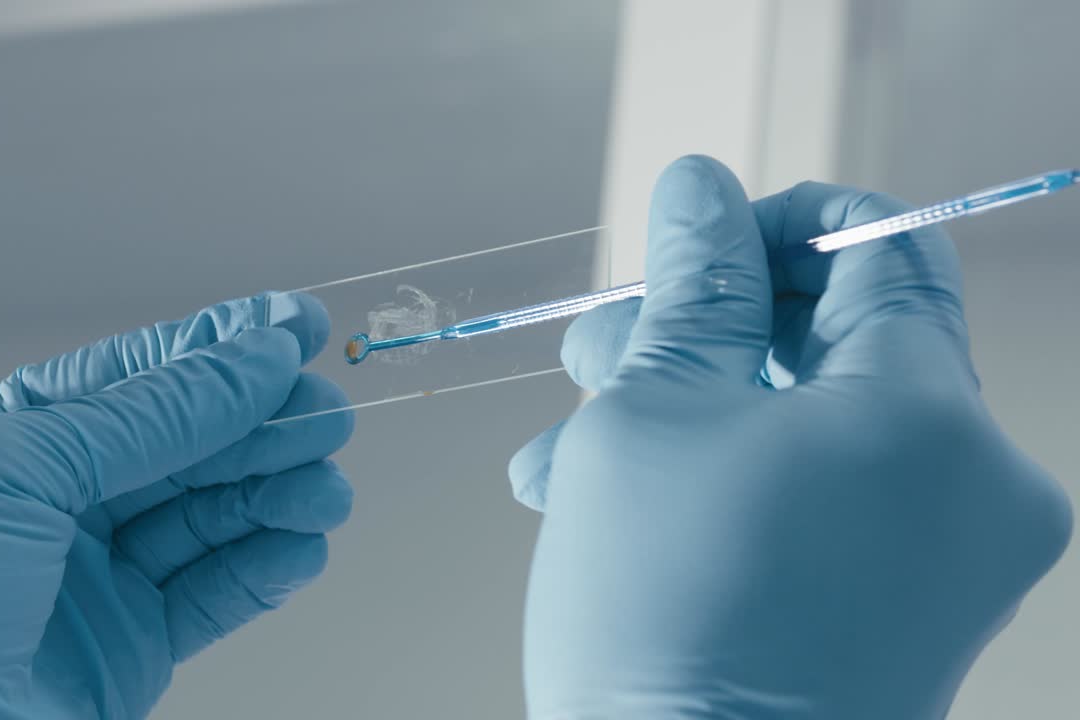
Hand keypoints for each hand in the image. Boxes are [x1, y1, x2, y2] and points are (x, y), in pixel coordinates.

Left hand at [0, 292, 353, 719]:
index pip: (136, 378)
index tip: (296, 325)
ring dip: (278, 497)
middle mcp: (57, 505)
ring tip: (327, 488)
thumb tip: (248, 363)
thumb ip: (145, 417)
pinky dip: (266, 568)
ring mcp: (97, 578)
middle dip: (262, 424)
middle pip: (187, 446)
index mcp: (10, 444)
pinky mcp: (132, 647)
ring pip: (212, 517)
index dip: (221, 347)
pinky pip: (216, 595)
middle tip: (328, 410)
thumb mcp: (15, 471)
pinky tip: (301, 546)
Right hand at [510, 156, 1071, 717]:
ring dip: (685, 414)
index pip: (878, 246)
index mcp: (927, 412)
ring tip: (563, 450)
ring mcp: (947, 555)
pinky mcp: (906, 606)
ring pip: (812, 424)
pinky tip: (605, 506)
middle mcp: (972, 479)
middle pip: (836, 337)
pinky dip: (728, 483)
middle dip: (699, 330)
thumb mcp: (652, 417)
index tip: (683, 246)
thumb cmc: (661, 613)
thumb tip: (699, 186)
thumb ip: (690, 289)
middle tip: (592, 350)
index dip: (771, 222)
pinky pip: (824, 501)